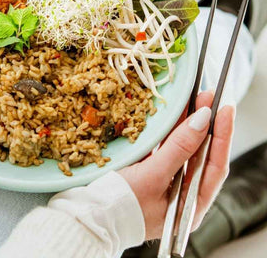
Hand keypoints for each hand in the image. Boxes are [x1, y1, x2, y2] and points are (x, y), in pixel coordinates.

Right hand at [118, 90, 234, 239]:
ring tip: (192, 101)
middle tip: (206, 98)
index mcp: (190, 206)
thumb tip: (202, 120)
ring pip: (182, 150)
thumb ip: (178, 148)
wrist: (88, 215)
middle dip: (205, 126)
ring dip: (186, 126)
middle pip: (200, 156)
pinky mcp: (149, 174)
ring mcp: (165, 185)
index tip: (224, 109)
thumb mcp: (152, 175)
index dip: (222, 136)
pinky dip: (168, 133)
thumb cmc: (120, 203)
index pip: (215, 167)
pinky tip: (171, 117)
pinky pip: (165, 150)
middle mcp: (181, 196)